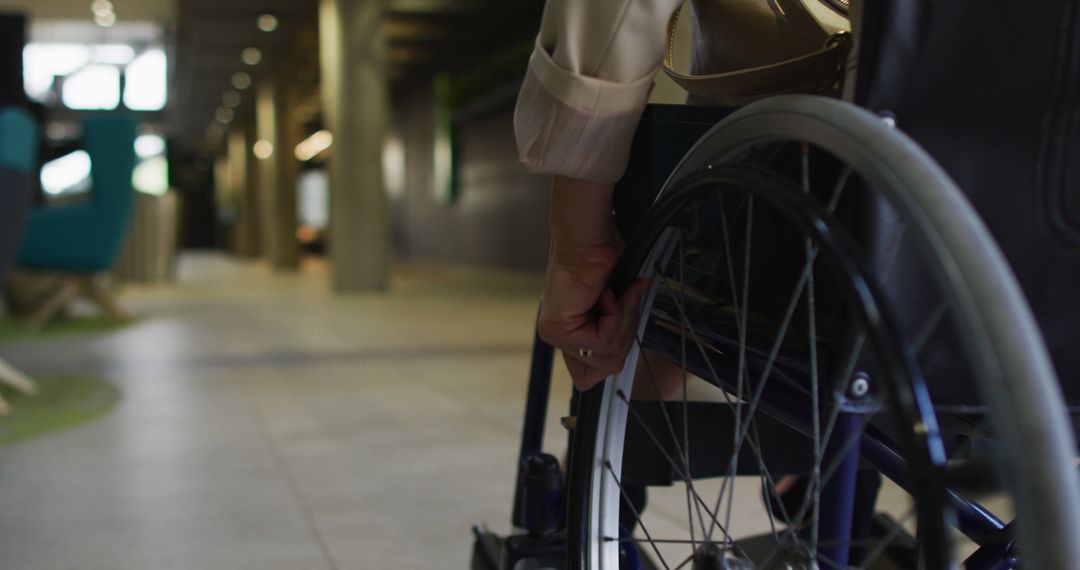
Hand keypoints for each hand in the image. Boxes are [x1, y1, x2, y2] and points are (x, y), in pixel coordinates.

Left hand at [538, 176, 650, 390]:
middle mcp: (558, 338)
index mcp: (570, 335)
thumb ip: (621, 329)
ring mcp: (556, 336)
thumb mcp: (619, 305)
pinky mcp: (559, 330)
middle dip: (625, 334)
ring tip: (614, 296)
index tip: (621, 321)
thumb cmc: (604, 260)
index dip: (616, 351)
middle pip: (607, 369)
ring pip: (608, 357)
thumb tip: (632, 340)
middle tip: (623, 302)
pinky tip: (605, 294)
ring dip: (621, 323)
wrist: (589, 238)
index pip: (590, 377)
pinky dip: (614, 315)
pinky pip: (602, 341)